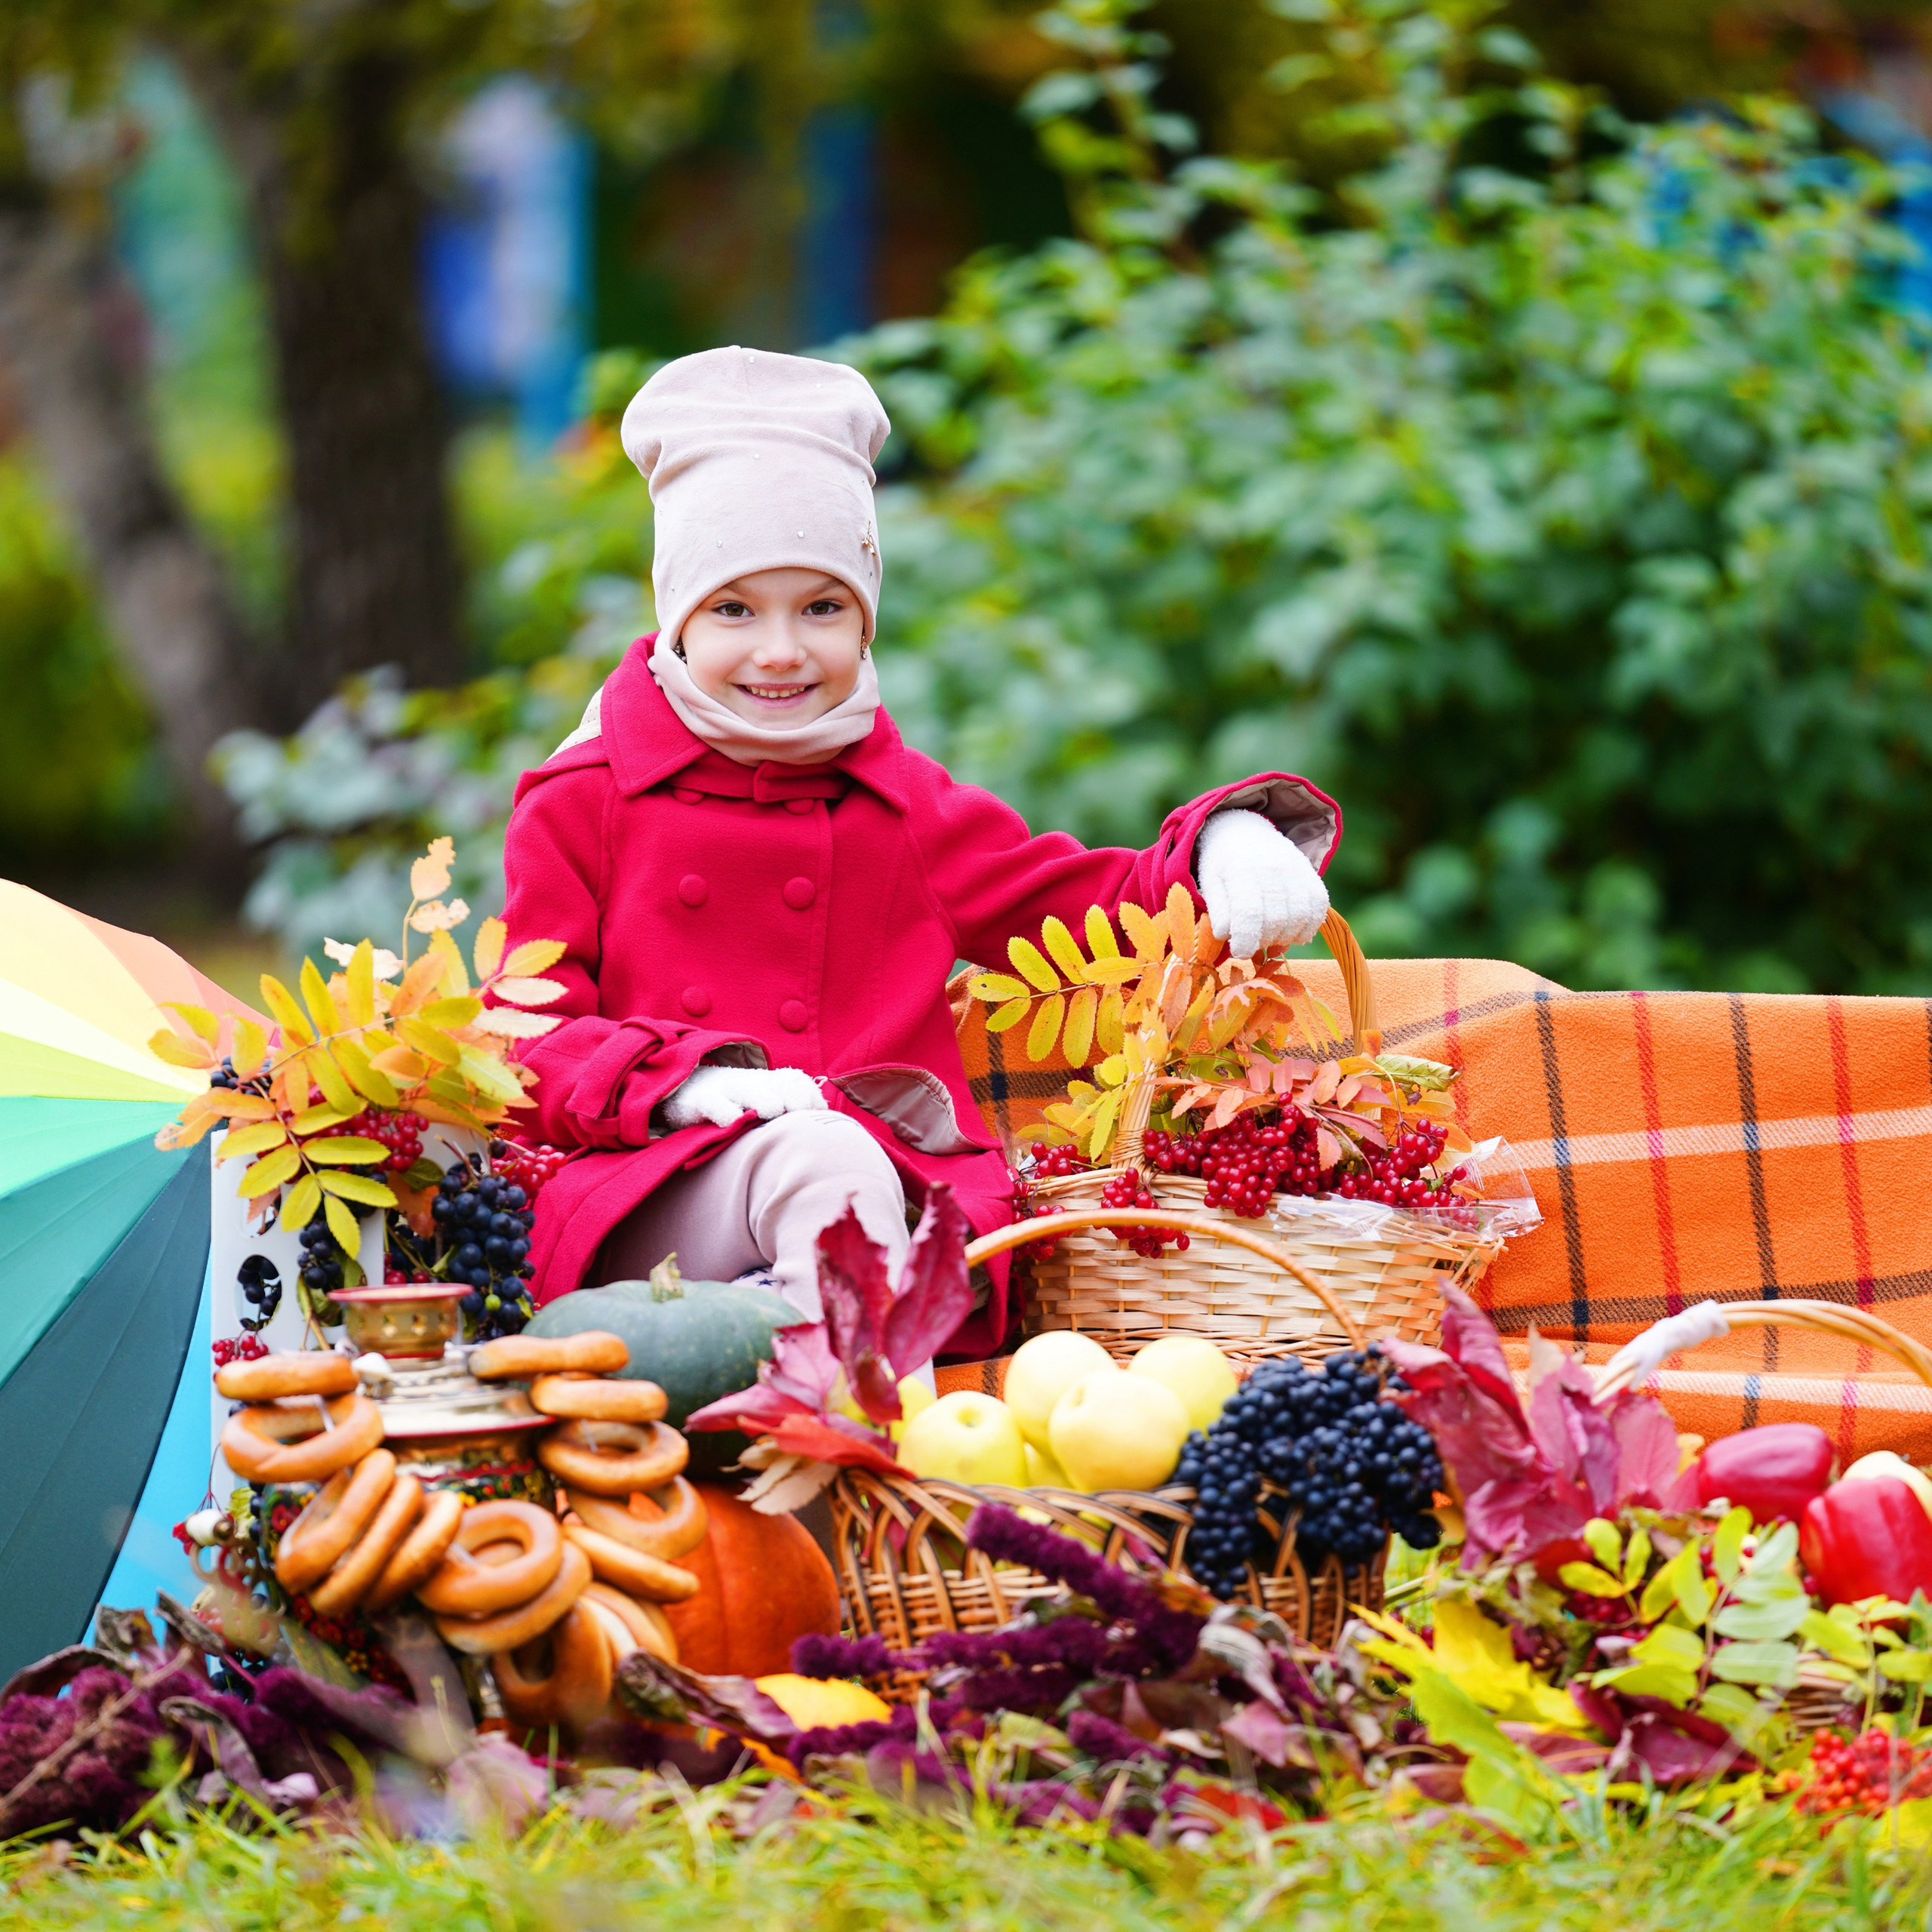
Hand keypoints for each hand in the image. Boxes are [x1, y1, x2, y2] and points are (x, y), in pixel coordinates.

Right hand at [660, 1064, 827, 1130]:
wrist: (685, 1087)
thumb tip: (822, 1115)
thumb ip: (788, 1103)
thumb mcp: (759, 1099)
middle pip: (777, 1085)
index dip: (810, 1094)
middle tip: (803, 1112)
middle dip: (793, 1096)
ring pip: (747, 1090)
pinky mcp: (701, 1100)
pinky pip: (714, 1104)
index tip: (820, 1113)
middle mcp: (751, 1083)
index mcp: (768, 1082)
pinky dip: (724, 1112)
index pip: (796, 1082)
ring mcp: (726, 1089)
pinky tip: (733, 1121)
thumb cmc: (731, 1100)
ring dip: (762, 1098)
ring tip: (773, 1110)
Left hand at [1195, 808, 1329, 956]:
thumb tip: (1227, 937)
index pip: (1249, 913)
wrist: (1244, 832)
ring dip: (1285, 937)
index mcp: (1240, 870)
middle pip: (1276, 920)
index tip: (1240, 952)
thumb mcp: (1210, 884)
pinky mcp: (1311, 874)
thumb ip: (1219, 912)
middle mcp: (1272, 868)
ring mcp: (1295, 869)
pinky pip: (1318, 907)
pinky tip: (1292, 932)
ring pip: (1300, 917)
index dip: (1246, 940)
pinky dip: (1308, 927)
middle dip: (1264, 940)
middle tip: (1253, 940)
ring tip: (1270, 936)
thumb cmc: (1223, 865)